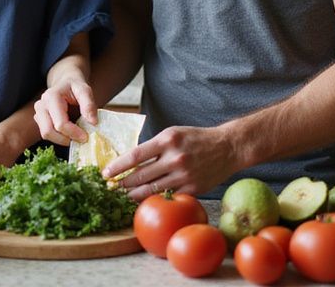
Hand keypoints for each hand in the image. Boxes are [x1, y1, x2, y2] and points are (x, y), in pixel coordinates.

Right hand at [33, 78, 97, 145]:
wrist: (65, 83)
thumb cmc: (75, 87)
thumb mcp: (85, 91)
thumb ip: (89, 105)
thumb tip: (93, 122)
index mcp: (51, 97)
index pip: (60, 123)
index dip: (74, 133)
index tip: (86, 137)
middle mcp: (41, 105)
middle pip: (49, 131)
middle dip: (66, 139)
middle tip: (81, 139)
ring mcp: (38, 113)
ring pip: (46, 135)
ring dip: (62, 139)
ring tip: (75, 134)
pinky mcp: (39, 120)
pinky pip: (47, 134)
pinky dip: (59, 137)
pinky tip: (69, 132)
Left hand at [102, 126, 238, 201]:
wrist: (227, 147)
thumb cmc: (197, 139)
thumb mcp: (173, 134)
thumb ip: (154, 146)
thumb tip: (130, 161)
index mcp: (167, 140)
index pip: (135, 156)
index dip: (117, 167)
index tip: (106, 173)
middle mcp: (175, 158)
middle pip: (140, 175)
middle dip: (123, 183)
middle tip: (111, 188)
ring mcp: (184, 175)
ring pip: (152, 189)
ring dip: (134, 195)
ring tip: (124, 196)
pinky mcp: (192, 189)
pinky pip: (169, 197)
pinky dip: (155, 200)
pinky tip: (146, 201)